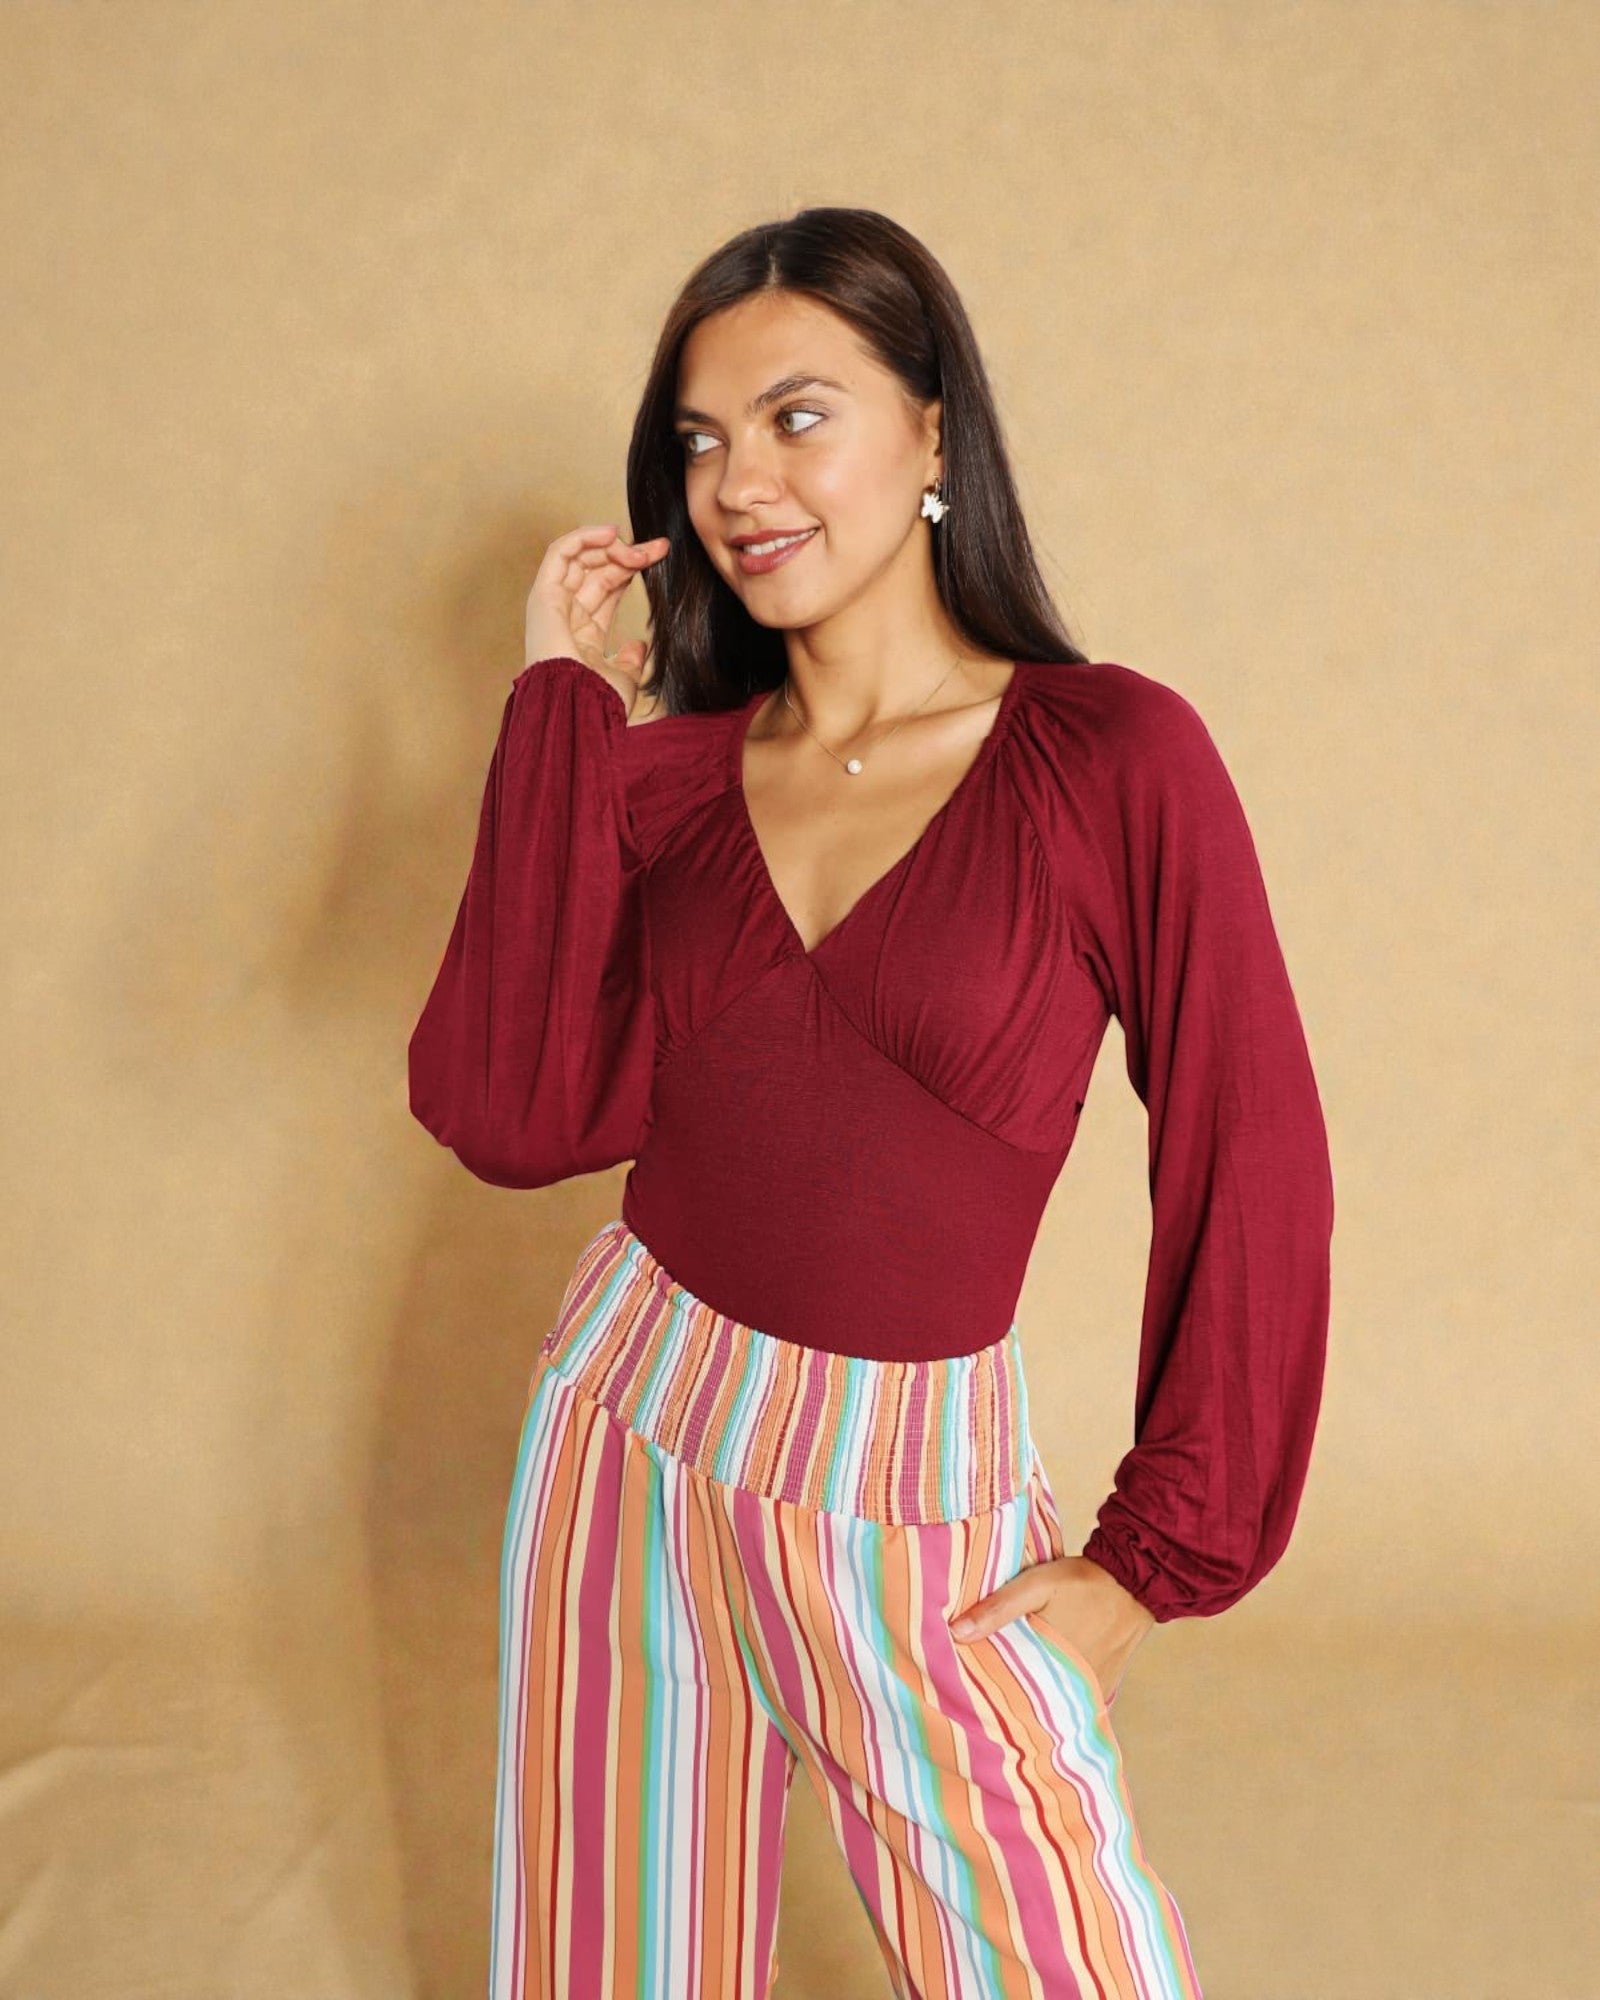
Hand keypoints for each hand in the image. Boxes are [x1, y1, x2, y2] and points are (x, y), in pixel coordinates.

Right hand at [524, 523, 670, 717]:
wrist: (578, 708)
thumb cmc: (597, 702)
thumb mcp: (623, 678)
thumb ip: (630, 660)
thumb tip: (638, 647)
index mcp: (583, 634)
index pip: (608, 588)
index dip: (632, 569)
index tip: (661, 557)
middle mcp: (565, 616)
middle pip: (597, 570)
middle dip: (629, 554)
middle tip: (659, 548)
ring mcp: (552, 604)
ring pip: (580, 558)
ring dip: (611, 546)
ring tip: (639, 549)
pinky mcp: (543, 595)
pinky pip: (559, 553)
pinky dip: (583, 537)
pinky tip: (611, 534)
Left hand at [947, 1553, 1154, 1703]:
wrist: (1134, 1582)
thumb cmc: (1082, 1582)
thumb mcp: (1035, 1585)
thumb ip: (998, 1608)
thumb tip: (957, 1633)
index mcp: (1049, 1664)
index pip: (1008, 1692)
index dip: (986, 1692)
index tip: (965, 1692)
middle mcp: (1072, 1686)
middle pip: (1031, 1701)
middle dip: (1008, 1700)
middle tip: (982, 1696)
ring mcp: (1091, 1690)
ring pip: (1054, 1704)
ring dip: (1034, 1701)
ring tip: (1009, 1695)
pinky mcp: (1105, 1686)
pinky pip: (1076, 1701)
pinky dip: (1059, 1698)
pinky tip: (1042, 1691)